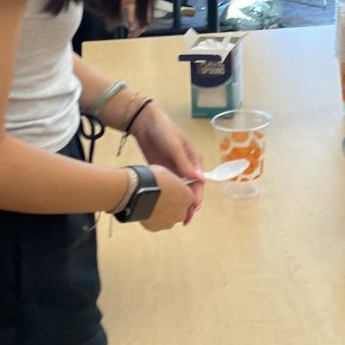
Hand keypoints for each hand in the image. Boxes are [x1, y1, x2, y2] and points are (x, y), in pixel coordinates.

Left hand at [134, 104, 204, 222]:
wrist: (144, 123)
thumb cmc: (164, 131)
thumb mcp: (175, 146)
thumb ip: (185, 163)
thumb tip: (199, 180)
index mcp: (194, 160)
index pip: (199, 182)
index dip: (197, 196)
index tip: (194, 207)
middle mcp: (186, 167)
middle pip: (191, 190)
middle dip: (190, 205)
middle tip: (185, 220)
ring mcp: (174, 171)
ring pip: (180, 191)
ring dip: (180, 204)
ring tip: (177, 219)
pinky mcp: (163, 172)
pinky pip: (169, 188)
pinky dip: (170, 198)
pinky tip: (166, 208)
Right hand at [142, 165, 196, 231]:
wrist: (136, 189)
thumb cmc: (152, 178)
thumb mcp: (169, 173)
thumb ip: (174, 182)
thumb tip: (171, 183)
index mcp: (188, 197)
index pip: (187, 196)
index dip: (178, 192)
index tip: (171, 189)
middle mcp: (182, 212)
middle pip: (179, 209)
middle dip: (172, 204)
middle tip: (160, 196)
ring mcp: (169, 222)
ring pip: (168, 218)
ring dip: (162, 212)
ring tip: (151, 202)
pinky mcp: (156, 228)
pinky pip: (156, 223)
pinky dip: (152, 218)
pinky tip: (145, 208)